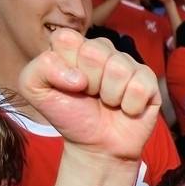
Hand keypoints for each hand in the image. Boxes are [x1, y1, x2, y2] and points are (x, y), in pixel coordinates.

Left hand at [18, 28, 159, 161]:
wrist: (97, 147)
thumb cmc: (71, 116)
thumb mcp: (36, 92)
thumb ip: (37, 70)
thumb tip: (78, 76)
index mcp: (75, 47)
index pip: (67, 38)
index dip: (65, 66)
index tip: (69, 85)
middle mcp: (103, 50)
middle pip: (94, 52)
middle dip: (89, 82)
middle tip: (90, 96)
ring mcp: (128, 64)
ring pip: (118, 69)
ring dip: (110, 96)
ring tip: (108, 103)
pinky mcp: (149, 81)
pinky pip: (139, 87)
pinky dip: (129, 106)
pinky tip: (125, 108)